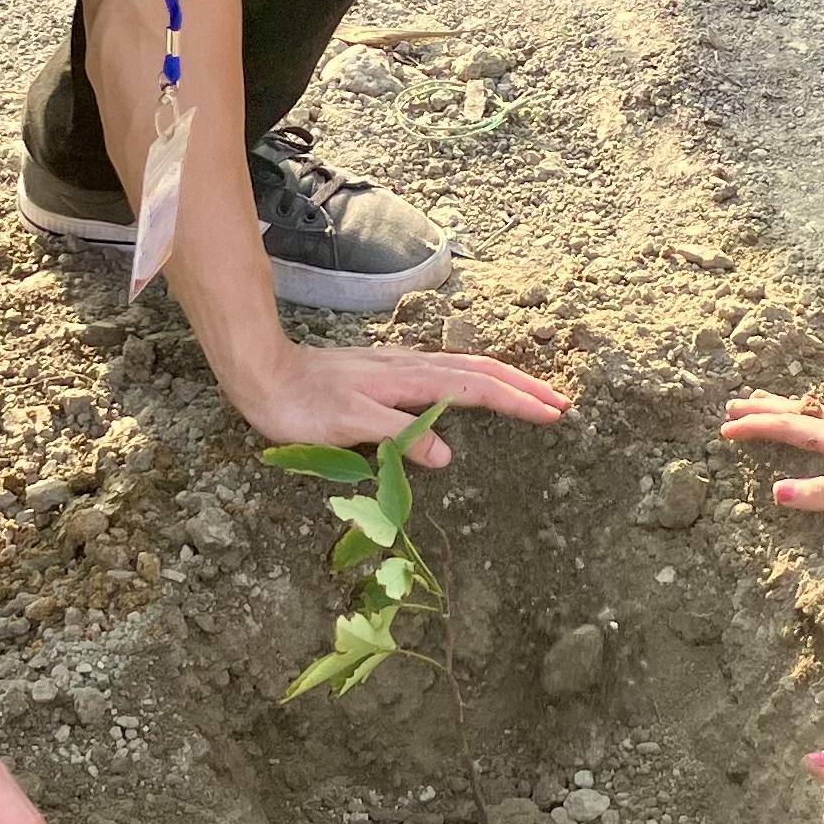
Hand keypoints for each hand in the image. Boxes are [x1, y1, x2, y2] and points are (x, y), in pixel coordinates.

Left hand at [236, 340, 567, 466]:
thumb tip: (447, 455)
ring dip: (504, 381)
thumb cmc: (301, 407)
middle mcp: (411, 368)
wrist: (263, 374)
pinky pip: (446, 373)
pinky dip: (476, 380)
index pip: (477, 389)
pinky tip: (473, 389)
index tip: (553, 414)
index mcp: (410, 381)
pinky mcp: (387, 373)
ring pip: (465, 369)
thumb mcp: (349, 427)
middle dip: (524, 386)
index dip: (517, 402)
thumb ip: (400, 437)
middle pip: (481, 372)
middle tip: (561, 403)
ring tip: (532, 395)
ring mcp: (400, 368)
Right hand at [720, 393, 823, 525]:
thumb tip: (777, 491)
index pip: (791, 429)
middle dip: (766, 409)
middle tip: (735, 404)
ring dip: (788, 410)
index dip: (758, 427)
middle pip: (801, 414)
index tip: (727, 426)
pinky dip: (812, 418)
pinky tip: (823, 424)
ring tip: (769, 404)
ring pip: (817, 415)